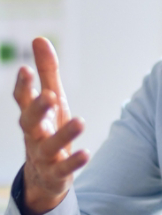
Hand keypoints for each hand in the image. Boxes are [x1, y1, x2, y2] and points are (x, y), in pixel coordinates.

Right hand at [14, 37, 88, 214]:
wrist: (43, 175)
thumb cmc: (48, 129)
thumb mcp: (51, 100)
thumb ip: (47, 72)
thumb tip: (39, 38)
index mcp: (32, 116)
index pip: (22, 100)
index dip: (23, 86)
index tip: (26, 69)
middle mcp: (34, 135)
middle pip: (29, 122)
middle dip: (37, 108)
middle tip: (48, 95)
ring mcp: (43, 155)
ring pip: (48, 145)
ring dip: (63, 135)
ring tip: (80, 121)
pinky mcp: (56, 173)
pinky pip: (63, 168)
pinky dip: (73, 162)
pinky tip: (86, 153)